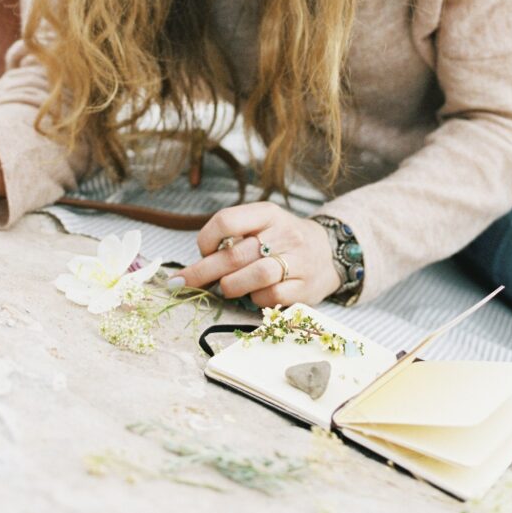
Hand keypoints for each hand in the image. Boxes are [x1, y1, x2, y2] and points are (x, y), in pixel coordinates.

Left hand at [176, 202, 340, 307]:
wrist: (328, 252)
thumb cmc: (281, 239)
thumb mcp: (262, 224)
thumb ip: (233, 237)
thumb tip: (198, 263)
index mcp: (267, 213)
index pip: (228, 220)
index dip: (207, 239)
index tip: (202, 251)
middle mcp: (284, 233)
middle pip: (235, 254)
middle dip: (203, 271)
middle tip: (183, 282)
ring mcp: (298, 260)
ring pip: (255, 276)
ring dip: (231, 286)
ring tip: (226, 288)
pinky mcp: (305, 287)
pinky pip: (271, 296)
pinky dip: (255, 298)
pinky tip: (253, 294)